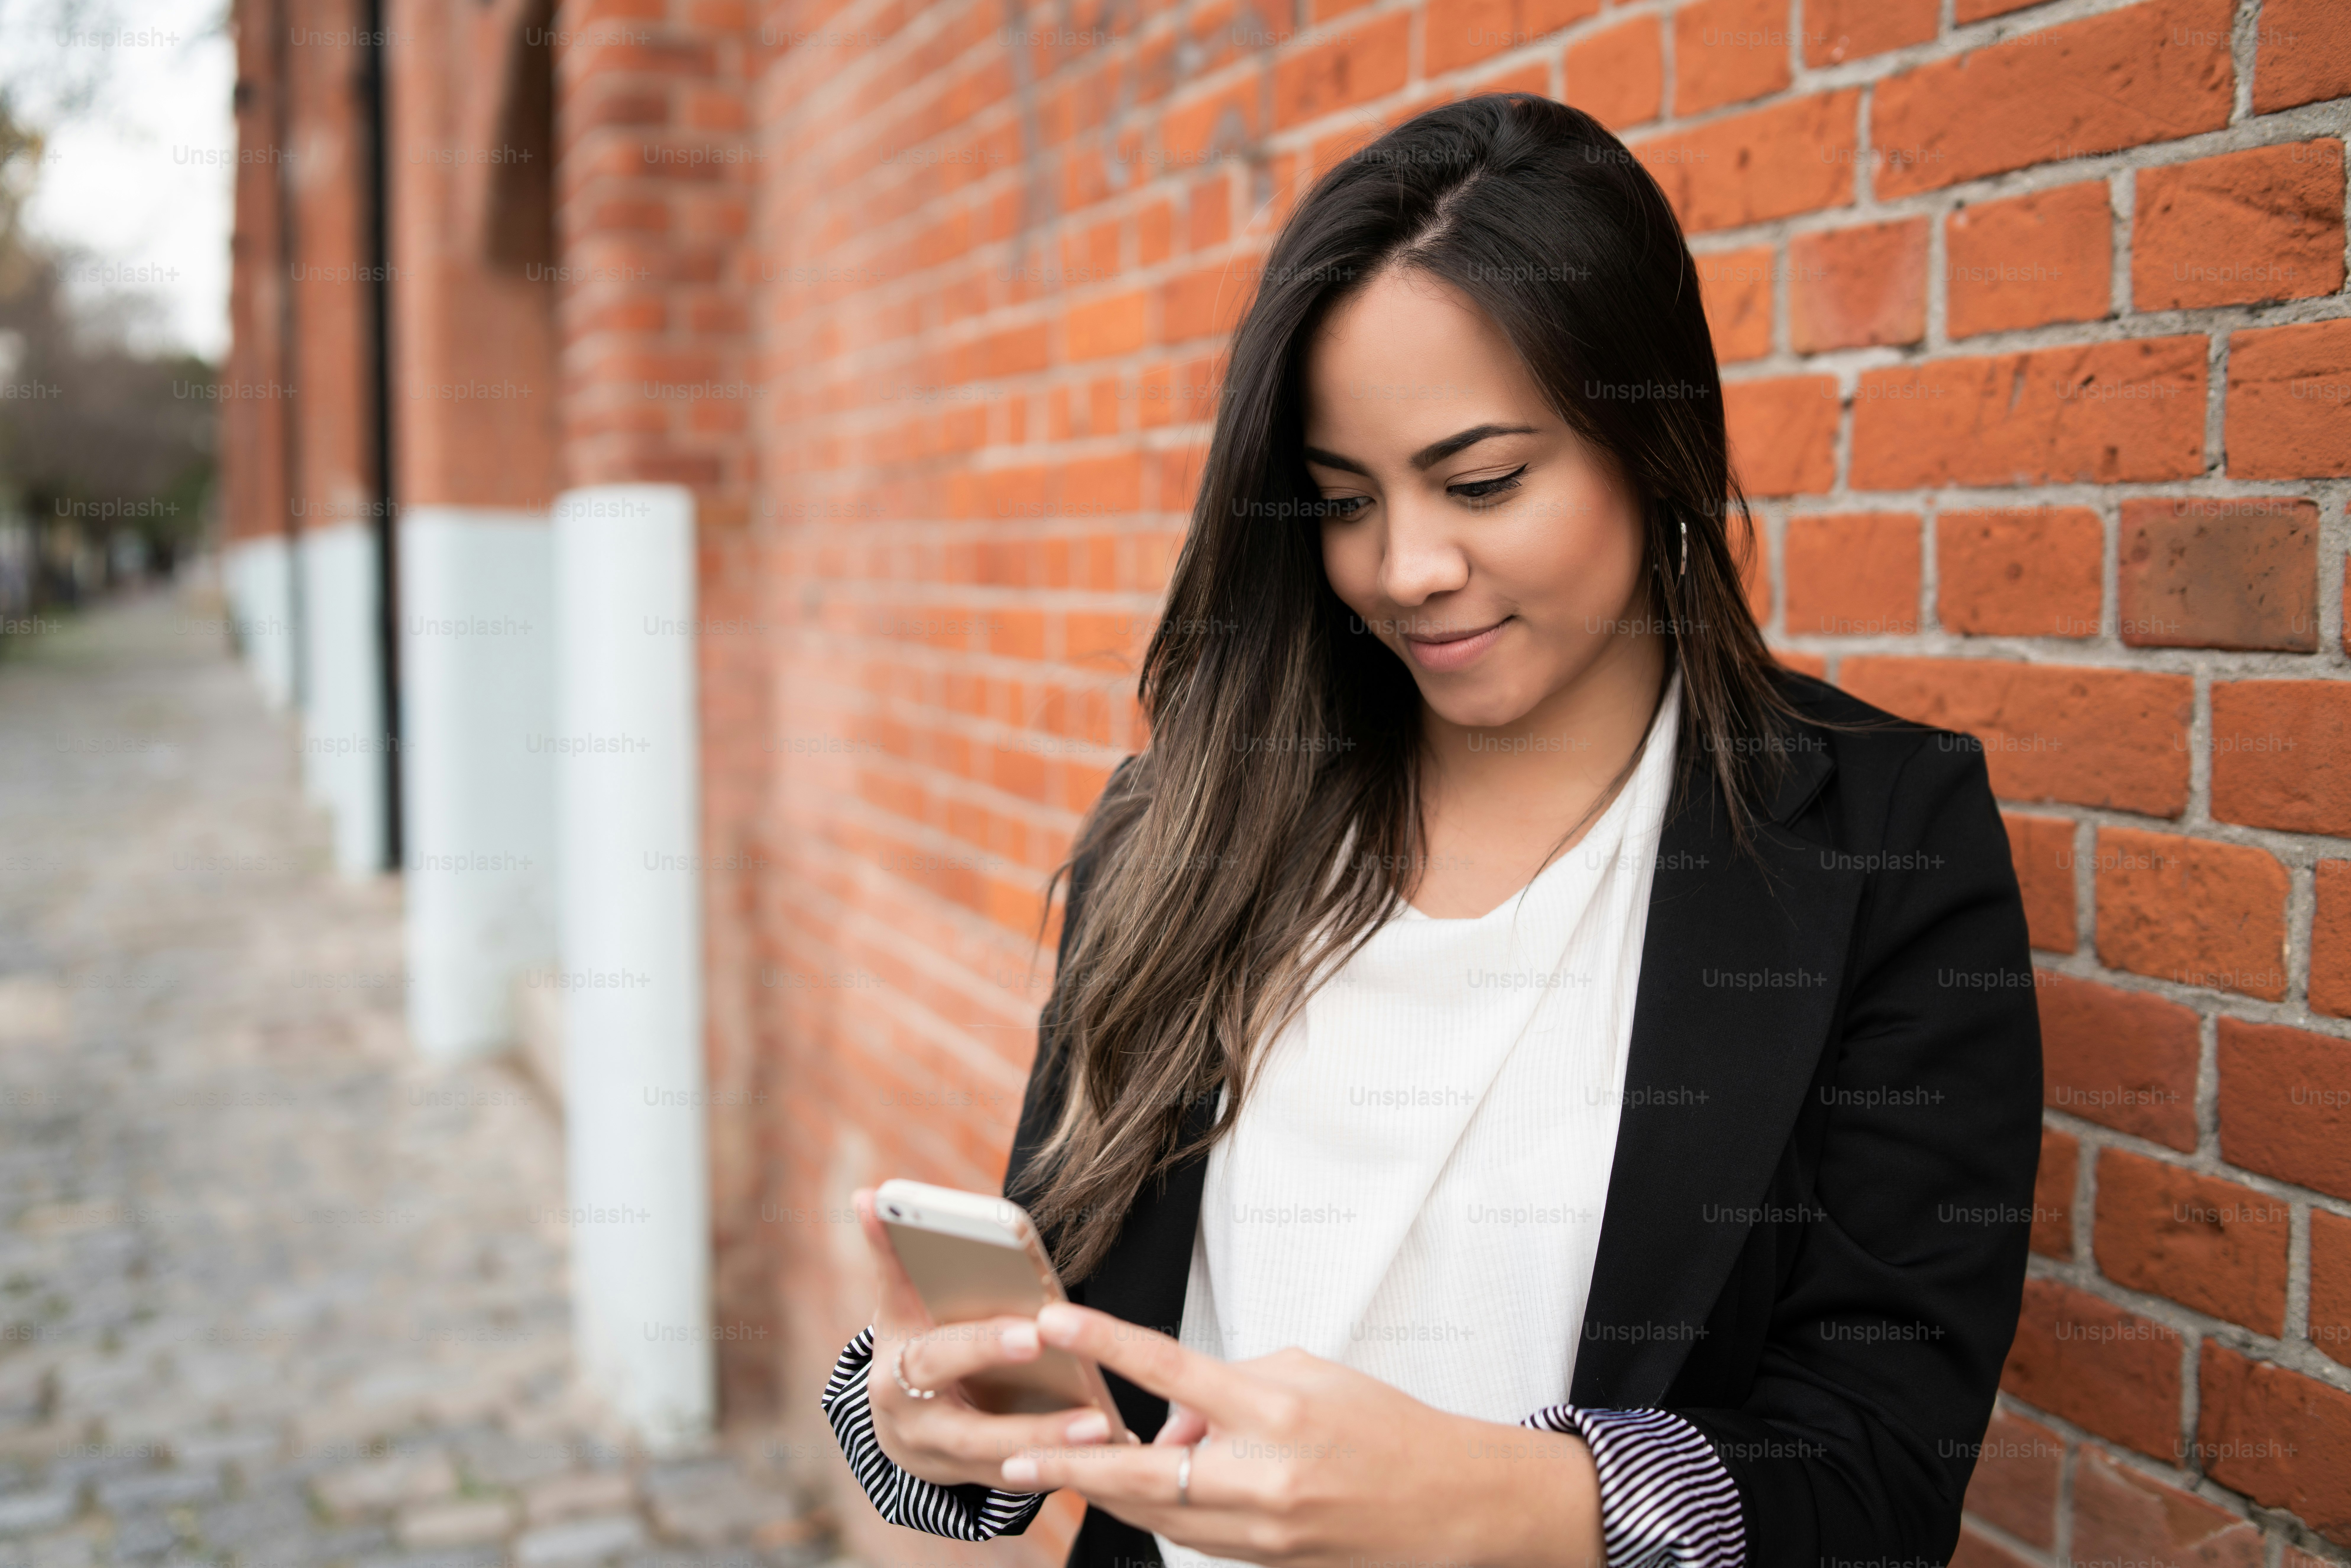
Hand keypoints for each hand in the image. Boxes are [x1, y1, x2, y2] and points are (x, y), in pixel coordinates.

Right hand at [852, 1187, 1115, 1488]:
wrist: (896, 1417)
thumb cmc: (911, 1342)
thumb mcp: (898, 1305)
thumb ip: (891, 1253)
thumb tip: (869, 1193)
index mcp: (897, 1370)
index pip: (937, 1356)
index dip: (982, 1345)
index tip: (1034, 1332)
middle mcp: (912, 1422)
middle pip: (970, 1426)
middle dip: (1025, 1414)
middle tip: (1080, 1391)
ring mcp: (940, 1459)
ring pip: (998, 1460)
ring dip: (1050, 1447)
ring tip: (1103, 1426)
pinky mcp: (971, 1482)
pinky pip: (1017, 1482)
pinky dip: (1059, 1471)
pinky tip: (1107, 1454)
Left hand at [999, 1302, 1604, 1567]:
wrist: (1449, 1502)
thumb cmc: (1384, 1426)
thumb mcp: (1306, 1375)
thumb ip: (1227, 1389)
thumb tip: (1171, 1419)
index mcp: (1274, 1412)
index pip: (1170, 1370)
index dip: (1105, 1342)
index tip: (1053, 1320)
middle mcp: (1261, 1476)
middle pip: (1140, 1469)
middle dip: (1070, 1460)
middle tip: (1012, 1448)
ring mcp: (1260, 1528)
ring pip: (1155, 1510)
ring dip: (1106, 1486)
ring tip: (1059, 1463)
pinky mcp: (1263, 1561)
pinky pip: (1189, 1534)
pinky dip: (1157, 1508)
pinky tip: (1138, 1487)